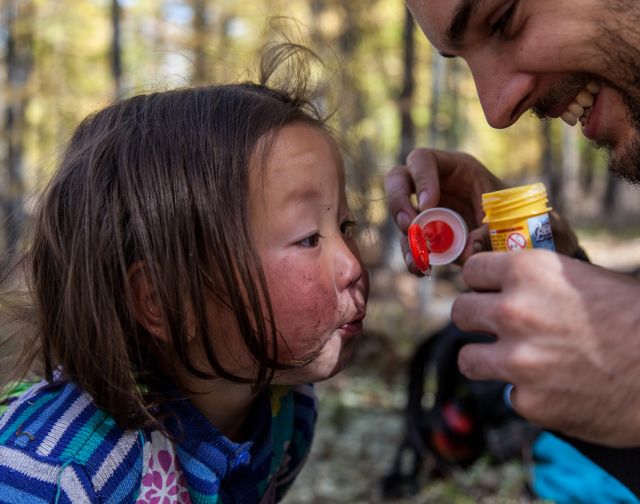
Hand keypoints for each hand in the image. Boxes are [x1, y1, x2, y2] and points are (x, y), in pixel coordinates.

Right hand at [385, 149, 503, 272]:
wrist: (513, 228)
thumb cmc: (509, 211)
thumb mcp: (503, 215)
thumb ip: (487, 232)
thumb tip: (468, 253)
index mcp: (453, 167)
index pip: (422, 160)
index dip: (420, 180)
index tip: (427, 206)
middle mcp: (432, 182)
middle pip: (397, 179)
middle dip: (398, 203)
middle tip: (409, 226)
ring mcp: (423, 206)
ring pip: (399, 215)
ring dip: (406, 237)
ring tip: (418, 259)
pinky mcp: (423, 229)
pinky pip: (407, 240)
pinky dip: (411, 256)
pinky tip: (420, 268)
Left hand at [454, 249, 639, 446]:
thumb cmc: (635, 319)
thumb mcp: (583, 278)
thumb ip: (537, 279)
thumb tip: (502, 283)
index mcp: (528, 271)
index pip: (472, 271)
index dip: (480, 283)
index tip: (486, 292)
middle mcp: (514, 312)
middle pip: (460, 312)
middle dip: (476, 320)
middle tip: (495, 328)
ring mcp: (517, 360)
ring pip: (468, 358)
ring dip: (485, 360)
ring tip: (512, 361)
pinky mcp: (529, 401)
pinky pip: (509, 394)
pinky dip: (526, 393)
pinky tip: (555, 387)